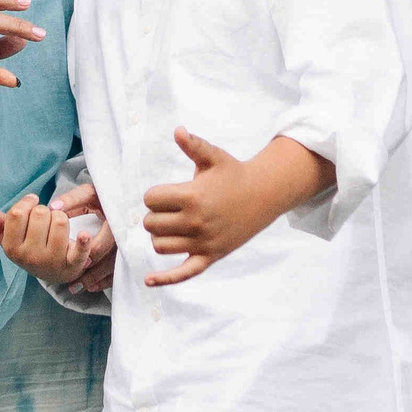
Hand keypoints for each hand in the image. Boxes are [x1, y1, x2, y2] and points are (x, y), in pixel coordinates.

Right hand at [0, 191, 98, 287]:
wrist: (51, 270)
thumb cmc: (27, 244)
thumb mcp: (7, 233)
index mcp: (11, 248)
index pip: (17, 213)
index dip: (27, 202)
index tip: (32, 203)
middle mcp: (29, 258)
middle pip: (40, 214)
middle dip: (44, 211)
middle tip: (44, 221)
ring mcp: (51, 262)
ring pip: (59, 221)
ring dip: (61, 217)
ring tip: (57, 226)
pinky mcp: (72, 265)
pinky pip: (79, 250)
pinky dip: (83, 241)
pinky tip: (84, 234)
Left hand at [49, 178, 118, 292]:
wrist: (124, 197)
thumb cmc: (104, 194)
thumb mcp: (90, 193)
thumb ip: (73, 199)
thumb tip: (53, 208)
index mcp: (115, 221)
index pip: (102, 244)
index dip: (87, 253)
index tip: (73, 262)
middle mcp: (123, 237)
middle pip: (109, 262)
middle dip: (91, 275)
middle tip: (72, 285)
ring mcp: (127, 247)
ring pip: (113, 270)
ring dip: (95, 280)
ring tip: (76, 288)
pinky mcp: (127, 254)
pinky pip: (117, 272)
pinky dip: (104, 282)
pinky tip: (90, 288)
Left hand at [140, 128, 283, 285]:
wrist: (263, 195)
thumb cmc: (233, 173)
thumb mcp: (214, 157)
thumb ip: (193, 145)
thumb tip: (178, 130)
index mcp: (192, 196)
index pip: (150, 200)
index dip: (155, 195)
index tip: (168, 192)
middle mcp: (196, 222)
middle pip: (151, 224)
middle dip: (156, 214)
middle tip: (172, 208)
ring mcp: (203, 242)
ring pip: (160, 246)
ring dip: (160, 236)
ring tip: (173, 226)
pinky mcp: (210, 256)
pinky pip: (183, 273)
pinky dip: (165, 279)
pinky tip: (148, 280)